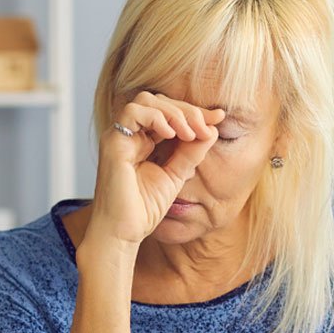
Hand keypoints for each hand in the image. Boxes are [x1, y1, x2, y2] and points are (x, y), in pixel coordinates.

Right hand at [89, 91, 225, 246]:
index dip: (195, 112)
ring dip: (174, 112)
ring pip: (146, 100)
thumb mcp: (177, 175)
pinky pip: (133, 113)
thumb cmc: (143, 209)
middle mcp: (130, 135)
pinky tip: (171, 134)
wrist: (124, 232)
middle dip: (187, 110)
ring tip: (189, 133)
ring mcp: (120, 136)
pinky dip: (156, 117)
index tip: (219, 117)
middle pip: (159, 100)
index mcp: (144, 140)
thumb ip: (192, 153)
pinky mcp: (113, 142)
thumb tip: (212, 130)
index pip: (169, 112)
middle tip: (205, 128)